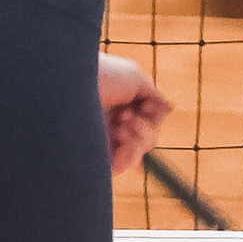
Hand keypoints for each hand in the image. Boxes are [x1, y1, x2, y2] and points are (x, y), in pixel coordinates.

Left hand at [97, 52, 170, 174]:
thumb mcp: (134, 78)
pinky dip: (132, 152)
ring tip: (123, 122)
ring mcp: (102, 140)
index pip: (146, 122)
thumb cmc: (102, 74)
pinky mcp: (95, 156)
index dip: (152, 116)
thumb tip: (170, 108)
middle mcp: (109, 123)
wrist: (71, 85)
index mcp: (117, 104)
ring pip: (138, 155)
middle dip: (146, 128)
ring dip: (141, 137)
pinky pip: (123, 166)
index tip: (144, 103)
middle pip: (146, 140)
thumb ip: (154, 95)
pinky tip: (122, 135)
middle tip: (126, 114)